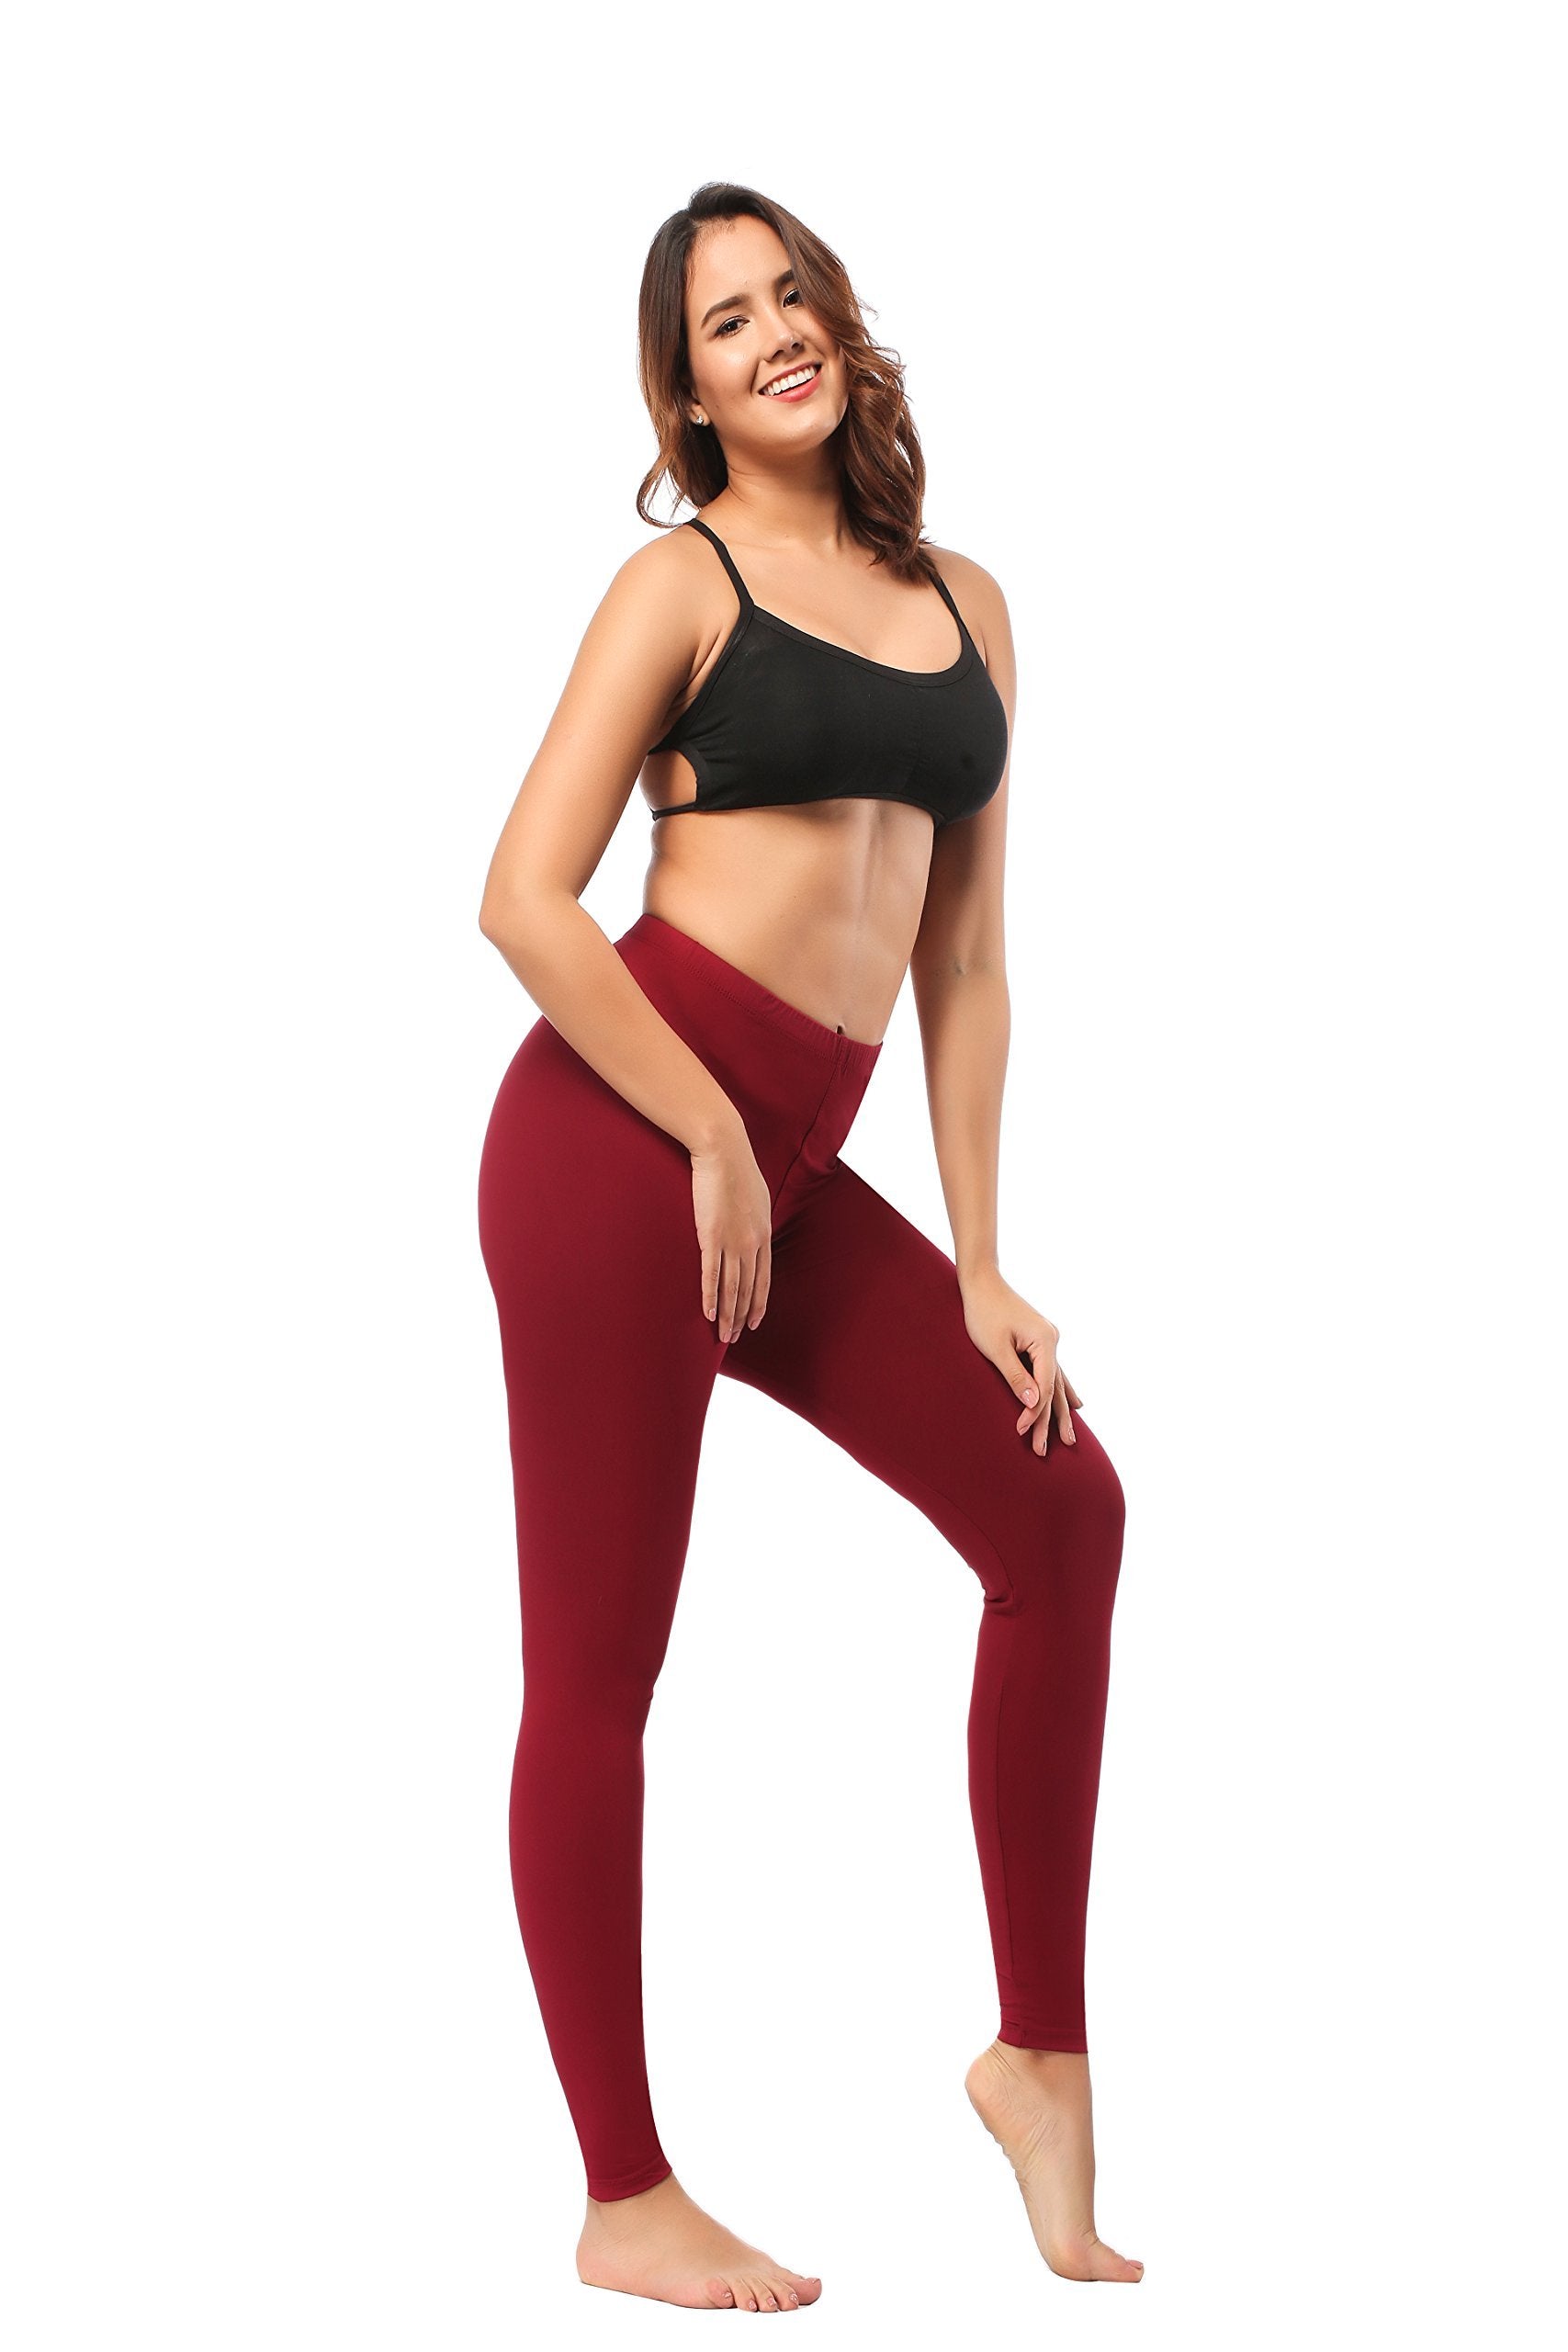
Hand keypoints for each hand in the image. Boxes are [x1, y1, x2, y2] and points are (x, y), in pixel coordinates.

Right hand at [690, 1135, 772, 1341]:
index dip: (759, 1304)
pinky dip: (710, 1298)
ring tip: (723, 1336)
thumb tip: (754, 1231)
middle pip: (748, 1290)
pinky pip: (711, 1275)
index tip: (754, 1322)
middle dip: (742, 1317)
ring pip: (731, 1289)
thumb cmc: (738, 1169)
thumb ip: (756, 1220)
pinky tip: (708, 1314)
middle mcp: (752, 1244)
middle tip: (735, 1338)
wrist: (724, 1152)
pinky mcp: (711, 1237)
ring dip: (727, 1315)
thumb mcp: (758, 1198)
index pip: (763, 1280)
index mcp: (764, 1235)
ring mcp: (732, 1242)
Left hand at [959, 1266, 1081, 1453]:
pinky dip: (1062, 1390)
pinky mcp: (1040, 1341)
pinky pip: (1054, 1372)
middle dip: (1051, 1421)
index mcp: (1045, 1341)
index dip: (1034, 1412)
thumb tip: (1032, 1403)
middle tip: (1049, 1450)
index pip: (1044, 1387)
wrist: (981, 1282)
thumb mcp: (995, 1347)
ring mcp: (1048, 1341)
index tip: (1021, 1432)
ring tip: (1071, 1437)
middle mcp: (1052, 1341)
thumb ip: (1015, 1375)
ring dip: (1060, 1411)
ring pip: (1057, 1382)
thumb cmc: (982, 1312)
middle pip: (1054, 1388)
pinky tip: (1075, 1403)